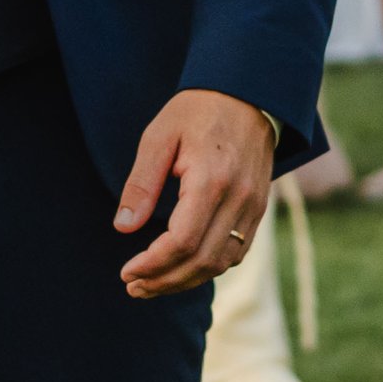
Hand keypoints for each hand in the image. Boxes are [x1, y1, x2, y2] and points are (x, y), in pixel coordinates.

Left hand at [115, 89, 275, 297]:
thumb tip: (123, 228)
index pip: (182, 241)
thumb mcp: (158, 137)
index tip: (126, 272)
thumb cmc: (196, 111)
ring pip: (222, 262)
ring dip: (186, 280)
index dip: (153, 264)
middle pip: (202, 260)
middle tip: (133, 287)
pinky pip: (236, 252)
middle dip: (165, 281)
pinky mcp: (259, 209)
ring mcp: (254, 207)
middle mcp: (238, 199)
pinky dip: (208, 267)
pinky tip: (182, 268)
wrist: (247, 94)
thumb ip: (141, 184)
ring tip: (152, 284)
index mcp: (211, 181)